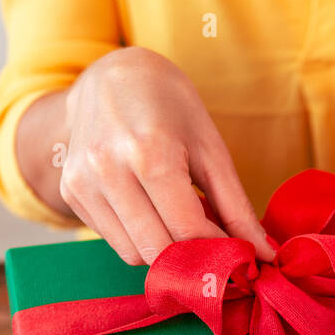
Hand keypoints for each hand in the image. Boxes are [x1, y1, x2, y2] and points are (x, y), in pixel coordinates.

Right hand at [55, 47, 274, 264]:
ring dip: (164, 252)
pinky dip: (139, 239)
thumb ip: (236, 207)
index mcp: (149, 152)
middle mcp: (108, 169)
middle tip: (214, 248)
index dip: (218, 251)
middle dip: (192, 259)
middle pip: (158, 251)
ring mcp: (83, 182)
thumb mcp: (211, 149)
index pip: (187, 231)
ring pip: (133, 254)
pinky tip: (150, 211)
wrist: (111, 76)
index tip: (239, 255)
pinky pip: (114, 241)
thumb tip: (264, 254)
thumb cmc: (170, 107)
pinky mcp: (71, 193)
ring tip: (180, 223)